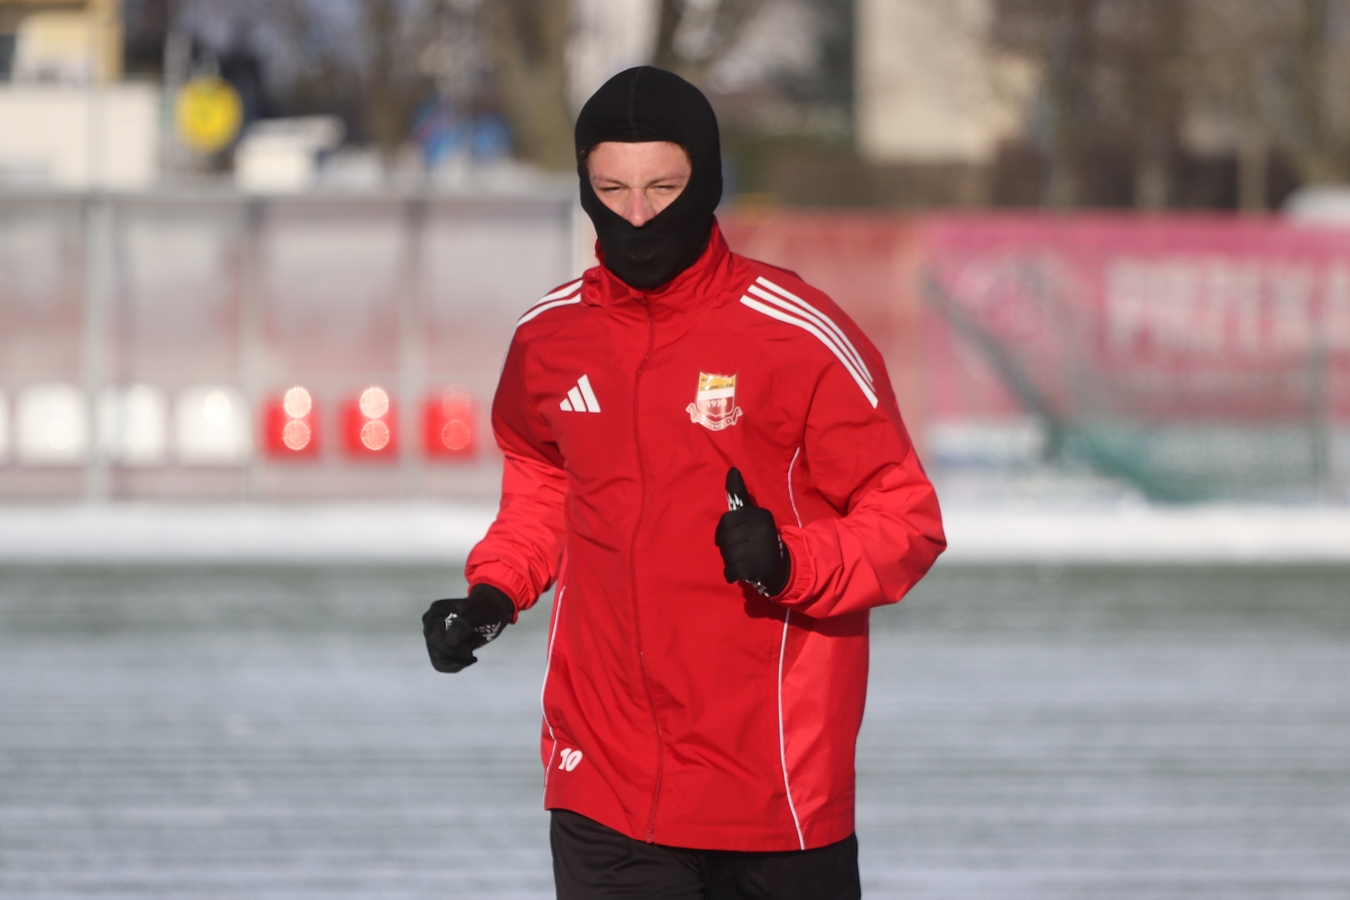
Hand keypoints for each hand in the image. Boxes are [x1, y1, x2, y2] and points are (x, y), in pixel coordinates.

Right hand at [422, 584, 514, 672]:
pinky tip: (468, 657)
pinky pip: (441, 665)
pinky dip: (457, 665)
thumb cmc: (483, 612)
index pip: (434, 637)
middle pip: (436, 651)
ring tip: (471, 647)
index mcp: (437, 610)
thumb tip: (450, 642)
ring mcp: (431, 637)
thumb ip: (463, 624)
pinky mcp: (436, 648)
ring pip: (438, 661)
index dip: (451, 649)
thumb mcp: (477, 614)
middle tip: (473, 647)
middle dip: (458, 655)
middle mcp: (430, 623)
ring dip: (459, 660)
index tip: (469, 650)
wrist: (486, 616)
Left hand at [715, 467, 790, 596]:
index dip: (724, 531)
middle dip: (728, 548)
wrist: (783, 568)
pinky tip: (741, 572)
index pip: (726, 521)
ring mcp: (757, 549)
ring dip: (730, 561)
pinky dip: (732, 574)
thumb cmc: (761, 538)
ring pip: (727, 555)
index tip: (732, 537)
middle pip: (725, 539)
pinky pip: (731, 571)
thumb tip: (731, 469)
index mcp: (759, 515)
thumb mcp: (753, 514)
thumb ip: (740, 494)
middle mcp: (759, 529)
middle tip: (740, 551)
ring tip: (743, 560)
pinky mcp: (754, 567)